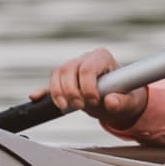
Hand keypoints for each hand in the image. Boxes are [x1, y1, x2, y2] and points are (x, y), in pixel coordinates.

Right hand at [36, 46, 150, 130]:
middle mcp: (85, 58)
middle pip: (68, 69)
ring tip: (67, 107)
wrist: (119, 99)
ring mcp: (73, 66)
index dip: (87, 87)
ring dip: (58, 93)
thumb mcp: (129, 101)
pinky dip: (44, 91)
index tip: (94, 101)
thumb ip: (122, 102)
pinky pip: (50, 82)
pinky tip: (35, 97)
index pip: (88, 68)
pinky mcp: (64, 79)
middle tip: (80, 107)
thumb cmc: (126, 96)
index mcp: (102, 58)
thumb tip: (111, 101)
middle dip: (71, 91)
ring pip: (56, 73)